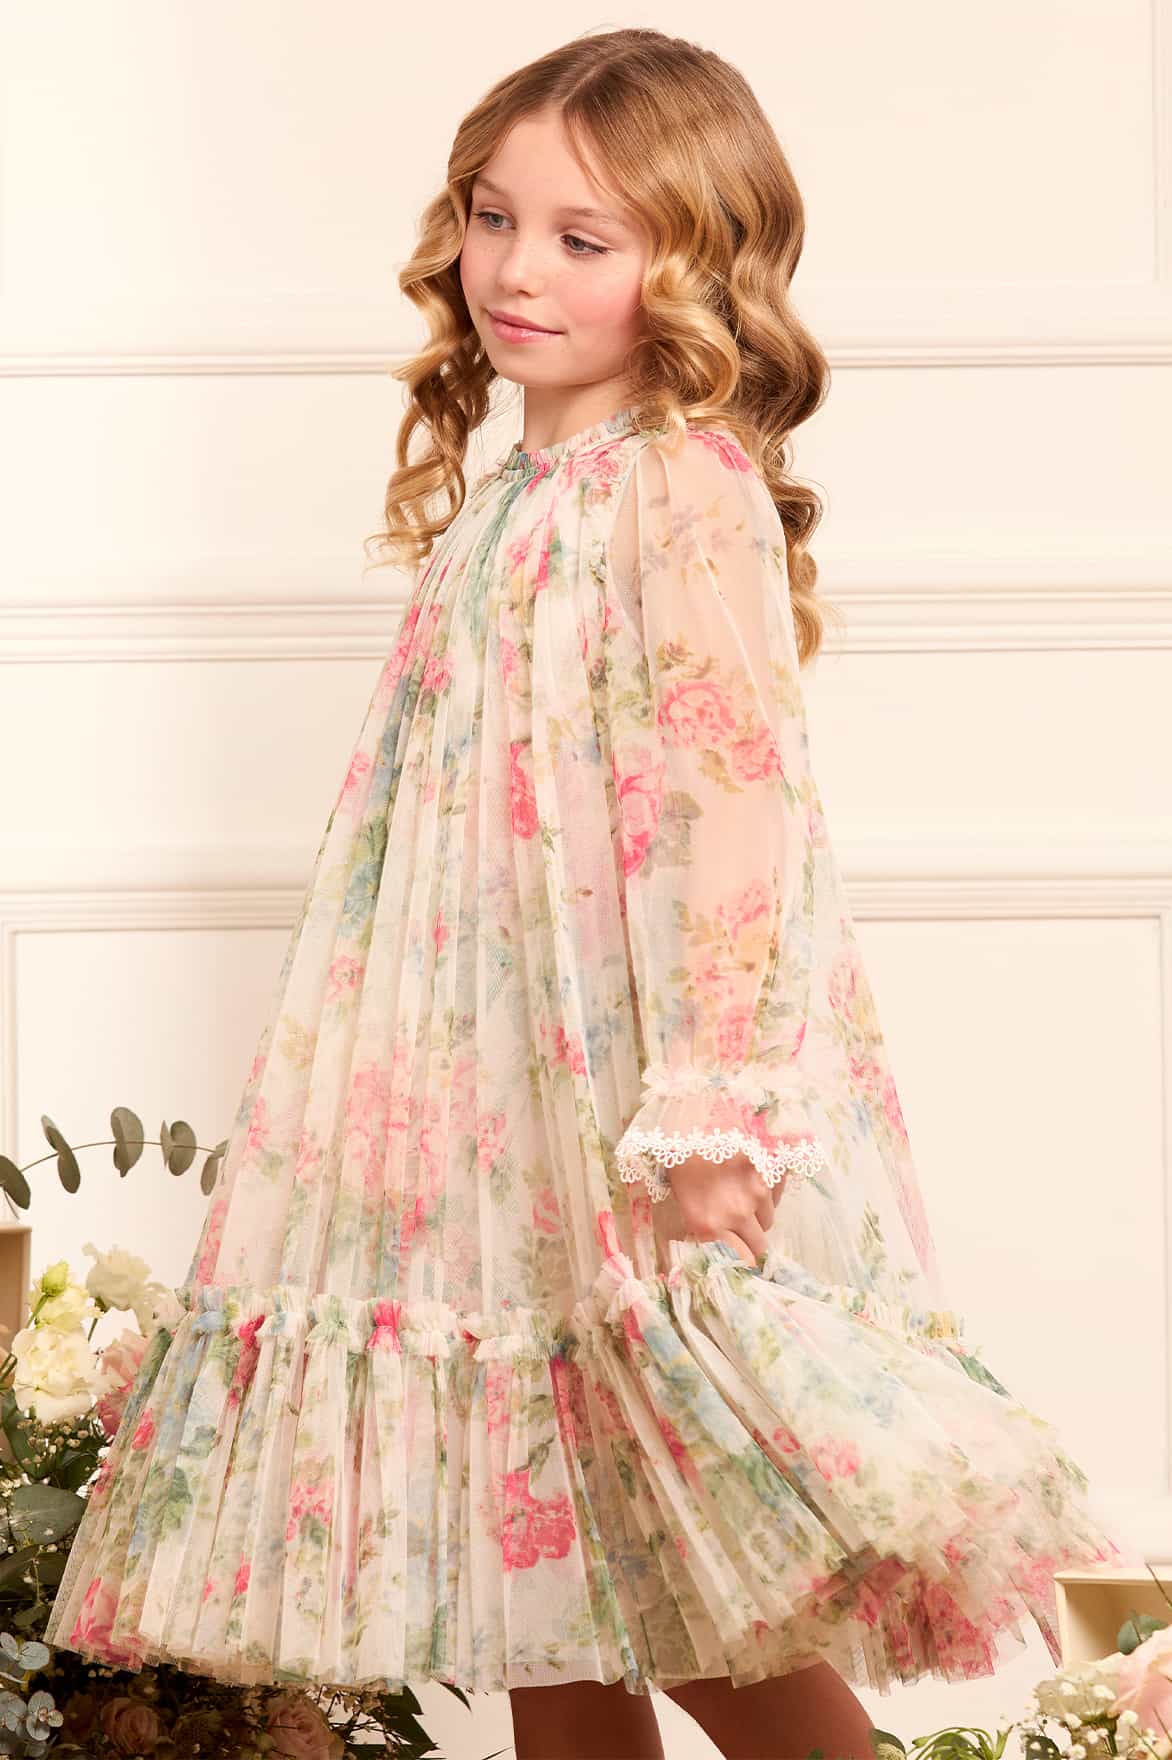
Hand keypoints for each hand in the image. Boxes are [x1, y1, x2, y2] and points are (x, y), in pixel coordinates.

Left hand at [657, 1148, 785, 1266]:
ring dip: (758, 1213)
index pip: (741, 1263)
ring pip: (769, 1219)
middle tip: (739, 1227)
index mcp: (710, 1224)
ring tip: (739, 1192)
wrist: (692, 1111)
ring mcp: (759, 1191)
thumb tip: (723, 1245)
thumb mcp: (683, 1197)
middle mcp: (737, 1213)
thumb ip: (707, 1226)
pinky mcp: (773, 1170)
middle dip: (751, 1240)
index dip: (741, 1262)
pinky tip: (751, 1175)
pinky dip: (768, 1191)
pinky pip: (777, 1194)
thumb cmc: (680, 1156)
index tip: (739, 1258)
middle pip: (760, 1246)